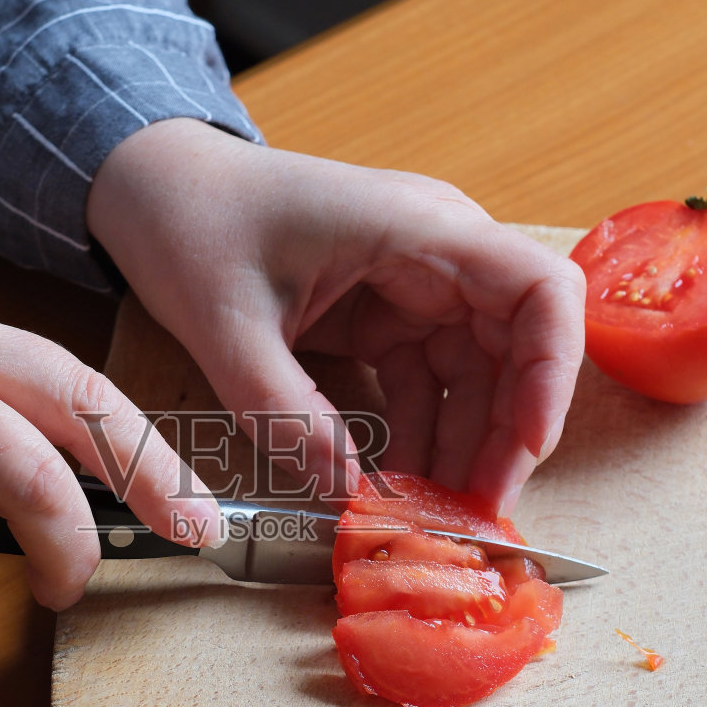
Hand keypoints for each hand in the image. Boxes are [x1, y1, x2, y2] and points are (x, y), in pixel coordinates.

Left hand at [87, 119, 584, 511]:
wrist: (155, 189)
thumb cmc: (191, 222)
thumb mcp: (227, 327)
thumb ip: (284, 413)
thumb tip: (345, 494)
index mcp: (417, 228)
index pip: (541, 289)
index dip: (552, 372)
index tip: (527, 447)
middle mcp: (437, 253)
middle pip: (518, 350)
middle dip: (505, 436)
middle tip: (471, 515)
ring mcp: (417, 285)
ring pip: (477, 378)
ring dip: (463, 449)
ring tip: (431, 516)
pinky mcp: (389, 316)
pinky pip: (428, 386)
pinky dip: (420, 439)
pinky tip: (393, 487)